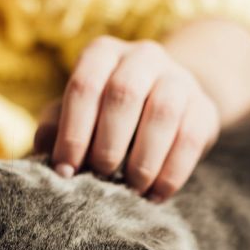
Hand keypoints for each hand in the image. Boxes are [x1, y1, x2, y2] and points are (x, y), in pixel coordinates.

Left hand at [35, 36, 219, 200]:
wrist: (163, 105)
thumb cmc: (104, 116)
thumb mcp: (76, 115)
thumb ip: (56, 129)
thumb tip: (45, 156)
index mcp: (103, 54)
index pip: (85, 85)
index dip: (73, 131)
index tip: (66, 170)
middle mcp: (142, 56)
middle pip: (123, 94)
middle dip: (108, 144)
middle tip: (99, 176)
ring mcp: (179, 78)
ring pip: (162, 112)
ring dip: (142, 159)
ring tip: (129, 189)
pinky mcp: (205, 108)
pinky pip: (190, 139)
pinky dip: (170, 173)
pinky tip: (155, 195)